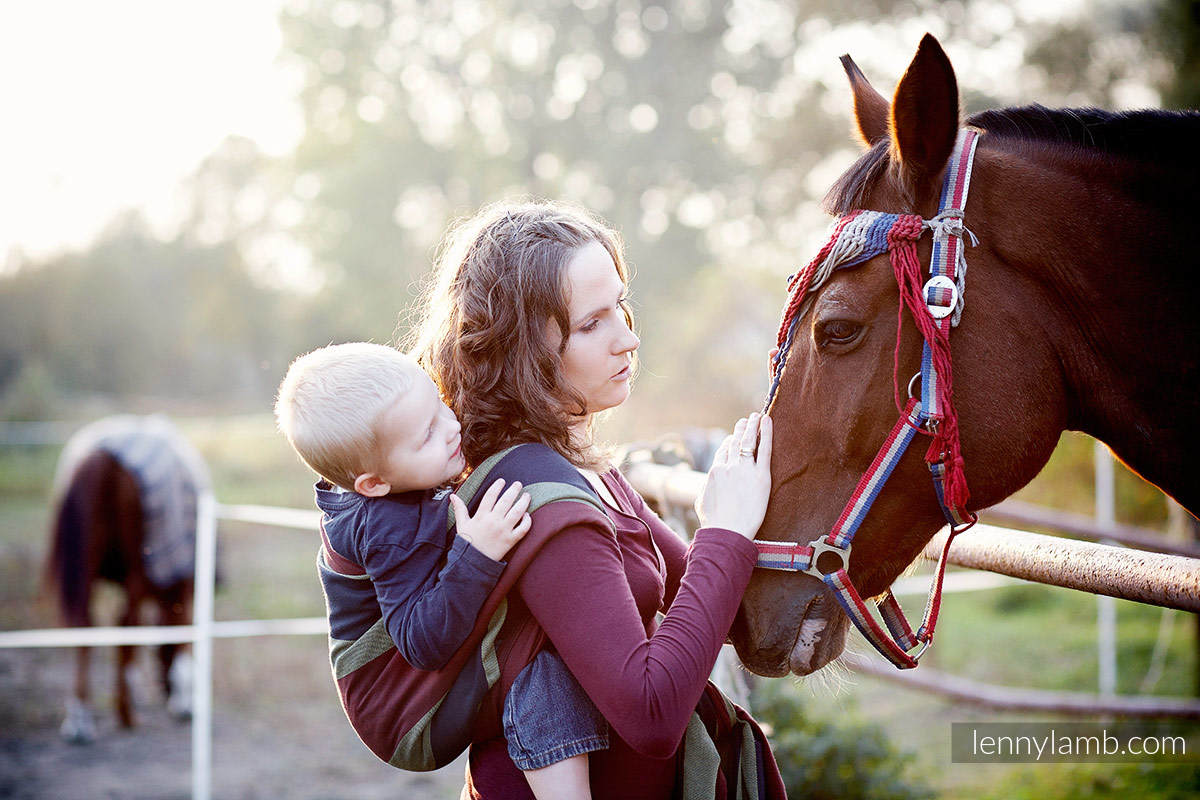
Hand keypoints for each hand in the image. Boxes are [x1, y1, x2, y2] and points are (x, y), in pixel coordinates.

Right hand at [449, 479, 531, 561]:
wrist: (473, 562)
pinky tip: (527, 515)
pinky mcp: (511, 540)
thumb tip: (453, 496)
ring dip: (524, 502)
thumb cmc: (468, 542)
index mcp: (481, 516)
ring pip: (517, 512)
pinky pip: (523, 529)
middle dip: (513, 490)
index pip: (490, 495)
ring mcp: (503, 531)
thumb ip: (459, 509)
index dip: (497, 486)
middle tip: (518, 484)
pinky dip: (527, 521)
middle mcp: (493, 521)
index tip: (502, 480)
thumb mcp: (461, 524)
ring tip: (527, 495)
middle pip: (506, 501)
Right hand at [695, 413, 771, 539]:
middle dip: (741, 429)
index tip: (734, 436)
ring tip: (756, 416)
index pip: (723, 451)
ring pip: (748, 441)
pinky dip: (767, 433)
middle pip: (735, 442)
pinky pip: (764, 449)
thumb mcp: (701, 502)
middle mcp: (729, 466)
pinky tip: (768, 420)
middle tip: (747, 419)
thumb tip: (704, 487)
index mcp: (714, 471)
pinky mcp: (761, 476)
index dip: (730, 442)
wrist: (727, 531)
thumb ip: (704, 489)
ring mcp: (745, 469)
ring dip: (752, 426)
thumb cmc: (714, 523)